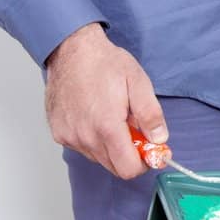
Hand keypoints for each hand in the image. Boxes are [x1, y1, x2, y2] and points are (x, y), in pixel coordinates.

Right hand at [43, 23, 166, 179]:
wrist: (71, 50)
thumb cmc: (104, 63)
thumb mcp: (138, 82)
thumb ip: (151, 115)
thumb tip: (160, 139)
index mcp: (107, 126)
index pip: (128, 169)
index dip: (144, 162)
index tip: (150, 149)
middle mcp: (85, 137)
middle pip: (114, 167)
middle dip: (129, 153)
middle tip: (134, 128)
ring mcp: (69, 136)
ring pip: (98, 158)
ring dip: (111, 146)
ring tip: (113, 116)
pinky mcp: (59, 133)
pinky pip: (82, 147)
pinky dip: (93, 139)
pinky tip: (95, 115)